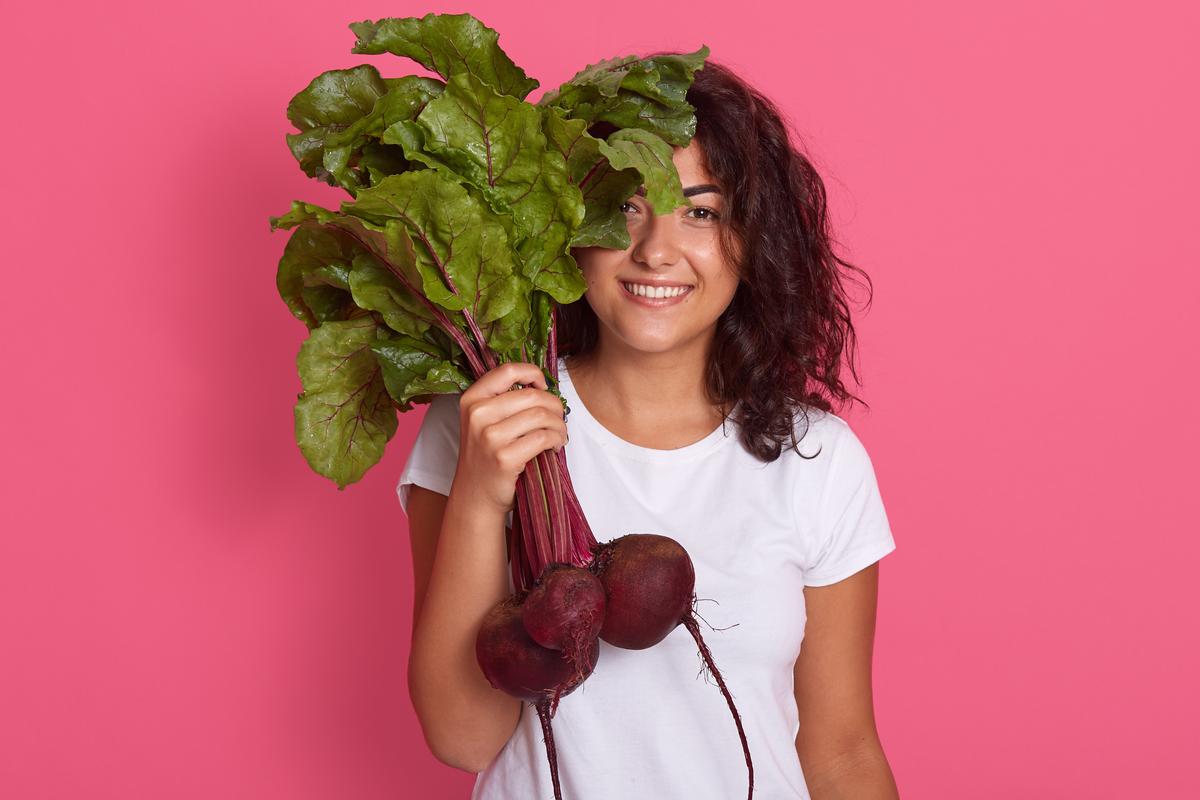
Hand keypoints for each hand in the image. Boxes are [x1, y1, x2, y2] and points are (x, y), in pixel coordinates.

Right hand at [453, 362, 568, 515]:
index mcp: (472, 399)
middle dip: (555, 406)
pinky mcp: (504, 458)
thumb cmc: (487, 455)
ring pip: (541, 416)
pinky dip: (556, 440)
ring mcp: (489, 437)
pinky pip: (543, 438)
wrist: (475, 495)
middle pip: (532, 395)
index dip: (533, 373)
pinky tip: (554, 446)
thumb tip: (543, 385)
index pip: (507, 371)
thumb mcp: (484, 421)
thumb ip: (504, 399)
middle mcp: (477, 414)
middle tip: (560, 419)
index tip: (544, 386)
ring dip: (559, 425)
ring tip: (559, 435)